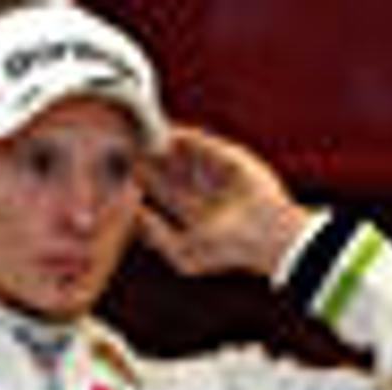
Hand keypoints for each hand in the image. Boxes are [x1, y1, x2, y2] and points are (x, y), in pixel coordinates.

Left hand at [137, 125, 309, 277]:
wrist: (266, 237)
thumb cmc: (228, 251)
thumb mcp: (184, 254)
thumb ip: (157, 236)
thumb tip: (137, 215)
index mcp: (194, 214)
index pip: (163, 192)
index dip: (144, 180)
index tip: (125, 168)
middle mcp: (205, 193)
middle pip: (171, 170)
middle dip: (151, 159)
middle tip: (127, 145)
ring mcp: (219, 175)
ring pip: (186, 156)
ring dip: (165, 146)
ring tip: (143, 135)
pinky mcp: (233, 160)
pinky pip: (206, 145)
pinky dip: (188, 137)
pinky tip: (168, 132)